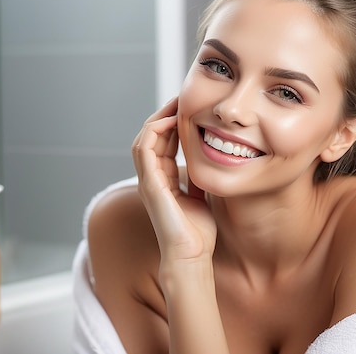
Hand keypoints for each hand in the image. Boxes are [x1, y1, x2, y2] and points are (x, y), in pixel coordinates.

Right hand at [131, 98, 216, 264]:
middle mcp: (152, 178)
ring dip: (159, 118)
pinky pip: (145, 149)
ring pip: (144, 138)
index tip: (191, 109)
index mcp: (163, 180)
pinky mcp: (149, 184)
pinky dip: (155, 131)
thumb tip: (210, 161)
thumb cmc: (198, 233)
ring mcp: (148, 180)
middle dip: (166, 115)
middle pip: (152, 136)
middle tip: (183, 98)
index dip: (174, 123)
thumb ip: (199, 179)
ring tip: (176, 104)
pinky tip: (171, 121)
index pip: (163, 143)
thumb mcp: (202, 196)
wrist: (192, 257)